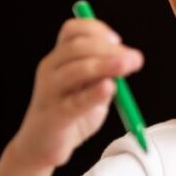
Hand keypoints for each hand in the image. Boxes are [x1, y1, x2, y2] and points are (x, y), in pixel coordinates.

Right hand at [10, 17, 142, 169]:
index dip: (97, 30)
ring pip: (75, 70)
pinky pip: (74, 102)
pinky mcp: (54, 115)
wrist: (40, 146)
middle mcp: (50, 69)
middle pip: (77, 47)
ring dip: (105, 65)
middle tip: (135, 59)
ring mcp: (50, 91)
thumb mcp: (91, 88)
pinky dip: (93, 94)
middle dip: (109, 49)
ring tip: (127, 66)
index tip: (118, 41)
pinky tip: (108, 88)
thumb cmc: (70, 113)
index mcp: (59, 58)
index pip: (73, 30)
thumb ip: (106, 74)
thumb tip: (129, 59)